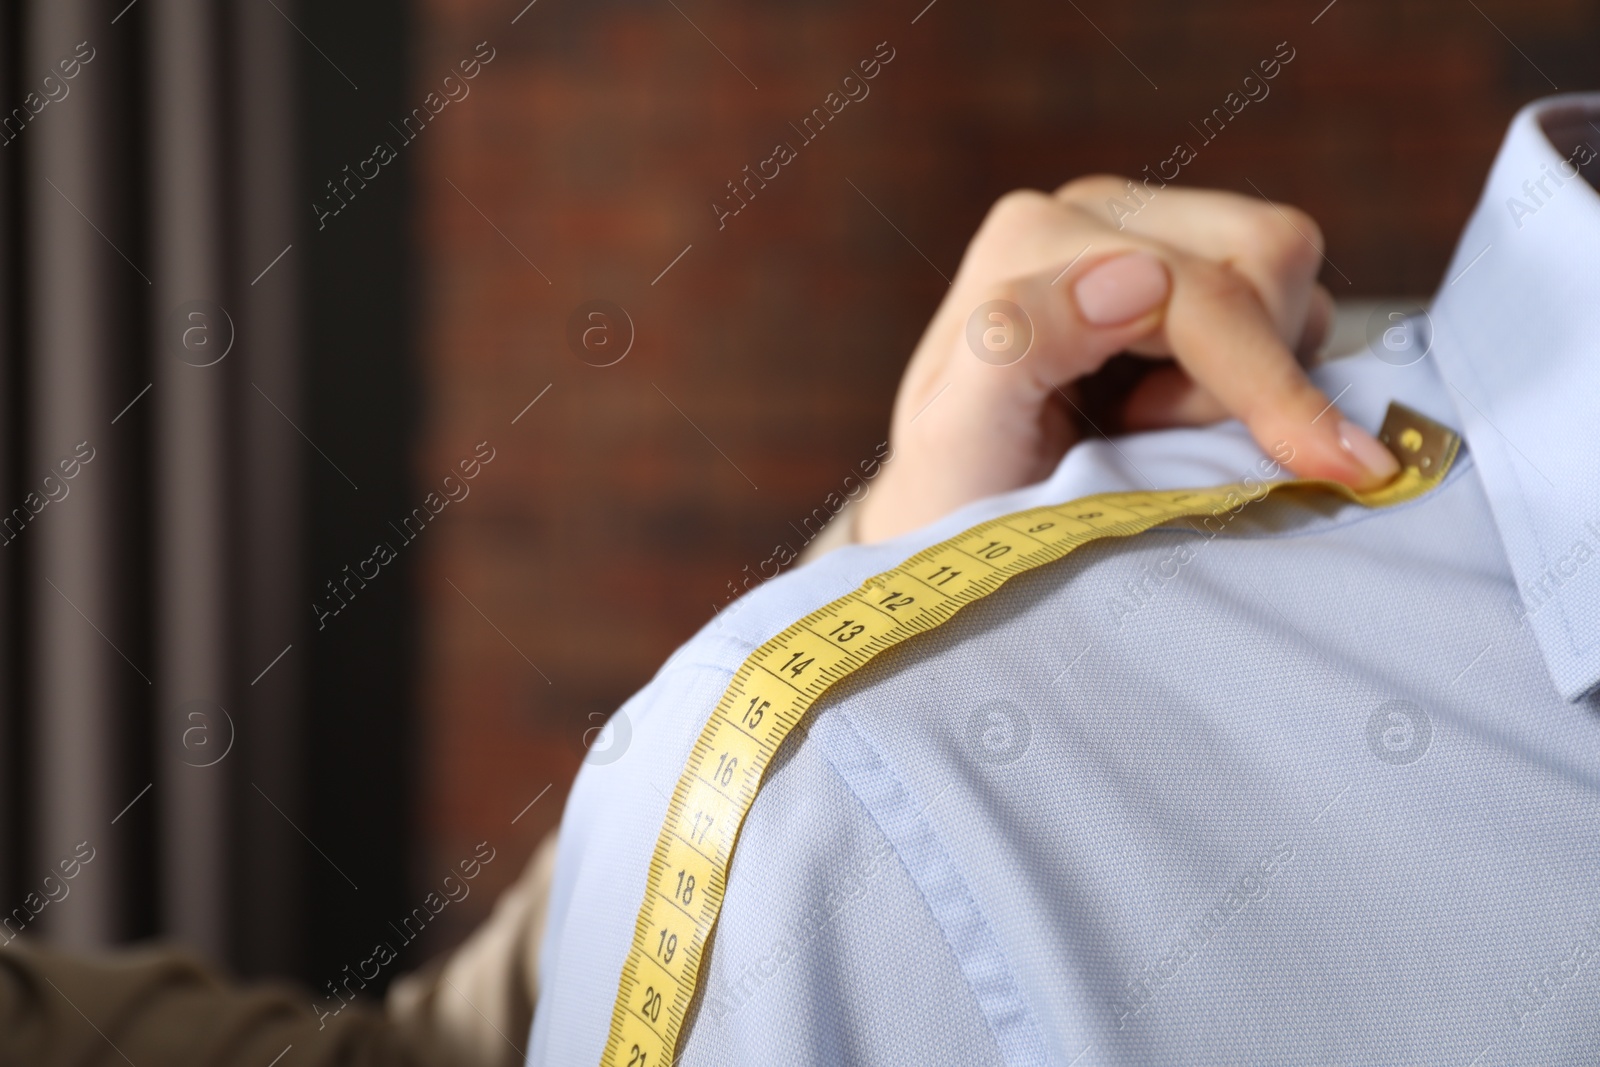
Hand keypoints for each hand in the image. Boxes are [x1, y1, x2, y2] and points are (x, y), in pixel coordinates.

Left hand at [854, 177, 1397, 543]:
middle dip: (1247, 374)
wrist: (960, 531)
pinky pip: (1290, 304)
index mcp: (1032, 239)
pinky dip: (1262, 377)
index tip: (1337, 468)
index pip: (1201, 290)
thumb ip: (1020, 345)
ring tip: (1146, 429)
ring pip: (1290, 272)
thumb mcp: (957, 446)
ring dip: (1252, 377)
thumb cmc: (954, 503)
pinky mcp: (1191, 271)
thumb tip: (1139, 272)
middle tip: (1146, 439)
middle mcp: (1093, 212)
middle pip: (1268, 254)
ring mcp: (1149, 233)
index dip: (1268, 384)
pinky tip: (1172, 418)